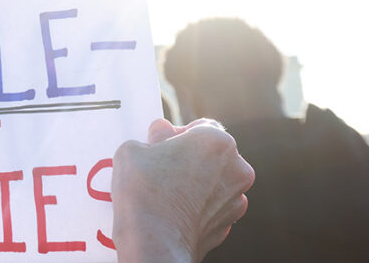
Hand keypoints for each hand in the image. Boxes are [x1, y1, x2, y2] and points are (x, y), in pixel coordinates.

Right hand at [112, 118, 254, 262]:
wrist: (155, 243)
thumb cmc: (143, 191)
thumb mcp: (133, 150)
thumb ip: (153, 135)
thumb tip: (162, 133)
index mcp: (217, 141)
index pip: (201, 126)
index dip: (178, 134)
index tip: (160, 146)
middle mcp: (236, 167)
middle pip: (211, 154)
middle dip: (189, 158)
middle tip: (161, 168)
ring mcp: (236, 198)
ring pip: (214, 181)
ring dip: (195, 182)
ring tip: (166, 193)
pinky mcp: (228, 224)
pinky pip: (212, 207)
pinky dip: (198, 207)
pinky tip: (174, 211)